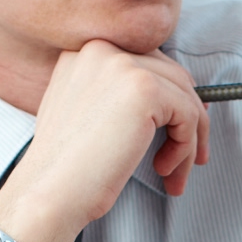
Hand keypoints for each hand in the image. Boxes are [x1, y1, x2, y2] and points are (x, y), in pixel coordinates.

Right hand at [0, 40, 209, 241]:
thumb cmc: (66, 169)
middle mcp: (101, 48)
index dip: (171, 96)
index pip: (147, 63)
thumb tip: (178, 99)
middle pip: (172, 75)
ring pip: (185, 97)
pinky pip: (189, 114)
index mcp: (84, 51)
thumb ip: (120, 96)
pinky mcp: (144, 89)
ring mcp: (123, 65)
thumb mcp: (87, 115)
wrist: (49, 193)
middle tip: (192, 158)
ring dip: (189, 141)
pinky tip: (163, 170)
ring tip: (174, 175)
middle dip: (188, 119)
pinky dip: (186, 148)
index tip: (184, 126)